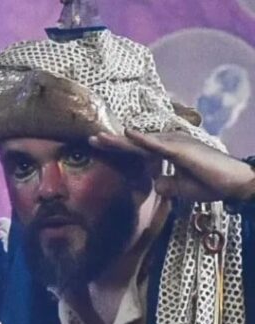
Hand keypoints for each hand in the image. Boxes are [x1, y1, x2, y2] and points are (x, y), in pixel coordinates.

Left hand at [90, 129, 254, 203]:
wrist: (235, 184)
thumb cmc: (210, 184)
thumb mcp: (181, 188)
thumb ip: (167, 185)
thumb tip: (156, 184)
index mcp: (168, 151)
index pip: (137, 150)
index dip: (118, 148)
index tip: (98, 147)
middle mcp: (170, 143)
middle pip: (135, 143)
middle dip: (112, 142)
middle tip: (90, 138)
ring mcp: (176, 144)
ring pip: (141, 142)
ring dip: (120, 140)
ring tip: (99, 138)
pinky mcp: (182, 150)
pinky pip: (157, 144)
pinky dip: (142, 140)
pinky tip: (127, 134)